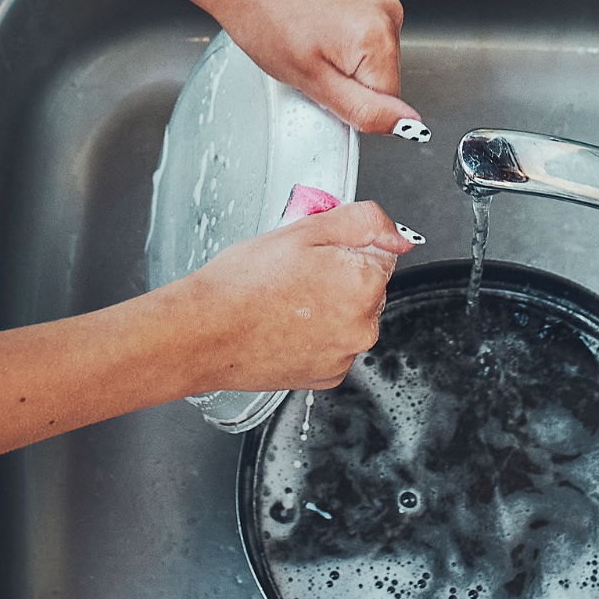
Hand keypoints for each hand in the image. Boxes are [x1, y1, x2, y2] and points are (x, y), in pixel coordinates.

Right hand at [174, 200, 416, 392]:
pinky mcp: (326, 376)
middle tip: (295, 272)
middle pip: (366, 286)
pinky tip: (283, 324)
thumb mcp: (303, 230)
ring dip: (328, 306)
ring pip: (349, 316)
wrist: (203, 333)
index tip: (316, 251)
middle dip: (339, 275)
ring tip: (284, 300)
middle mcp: (362, 326)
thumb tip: (395, 233)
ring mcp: (344, 355)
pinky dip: (316, 335)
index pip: (379, 252)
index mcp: (364, 284)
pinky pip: (333, 345)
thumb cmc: (243, 284)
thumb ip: (360, 222)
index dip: (344, 246)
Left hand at [213, 0, 423, 133]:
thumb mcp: (312, 82)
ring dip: (344, 60)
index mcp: (379, 34)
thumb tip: (408, 125)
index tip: (323, 83)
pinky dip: (341, 39)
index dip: (352, 103)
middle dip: (348, 81)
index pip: (389, 101)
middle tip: (310, 62)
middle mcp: (387, 10)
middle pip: (383, 78)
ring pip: (373, 58)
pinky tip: (314, 27)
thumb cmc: (264, 20)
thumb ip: (365, 110)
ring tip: (309, 41)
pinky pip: (364, 35)